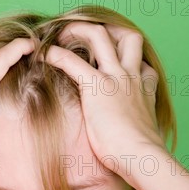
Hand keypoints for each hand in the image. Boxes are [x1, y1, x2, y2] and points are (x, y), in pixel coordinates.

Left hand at [41, 22, 166, 183]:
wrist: (141, 157)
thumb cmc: (140, 155)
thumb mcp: (143, 134)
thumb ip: (135, 126)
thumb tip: (126, 139)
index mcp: (145, 89)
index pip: (142, 64)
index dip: (129, 61)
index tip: (113, 69)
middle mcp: (132, 77)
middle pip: (127, 37)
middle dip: (107, 32)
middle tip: (87, 40)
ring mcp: (116, 78)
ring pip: (99, 35)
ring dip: (79, 32)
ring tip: (63, 38)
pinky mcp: (97, 87)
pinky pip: (71, 61)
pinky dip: (55, 55)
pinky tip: (43, 56)